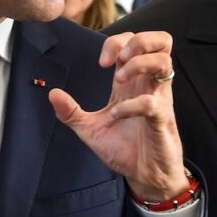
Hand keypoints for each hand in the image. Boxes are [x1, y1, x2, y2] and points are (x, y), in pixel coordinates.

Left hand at [49, 31, 188, 200]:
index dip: (117, 42)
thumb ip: (71, 112)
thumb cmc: (124, 149)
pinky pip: (153, 102)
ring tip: (121, 81)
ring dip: (138, 65)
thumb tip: (52, 93)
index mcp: (133, 81)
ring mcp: (159, 99)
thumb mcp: (91, 129)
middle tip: (118, 61)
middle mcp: (149, 84)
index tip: (101, 62)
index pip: (135, 42)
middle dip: (137, 41)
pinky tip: (117, 114)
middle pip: (161, 40)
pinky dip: (132, 104)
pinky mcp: (162, 119)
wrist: (143, 176)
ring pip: (165, 61)